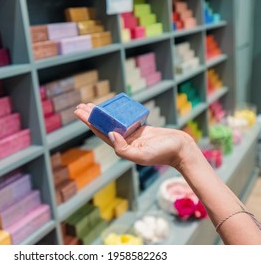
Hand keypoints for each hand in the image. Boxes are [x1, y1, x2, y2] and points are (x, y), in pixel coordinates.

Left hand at [74, 103, 193, 166]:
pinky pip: (125, 119)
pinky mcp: (141, 129)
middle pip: (104, 126)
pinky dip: (117, 113)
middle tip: (80, 106)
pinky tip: (112, 107)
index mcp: (123, 147)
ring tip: (91, 105)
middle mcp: (125, 141)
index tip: (79, 112)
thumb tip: (110, 134)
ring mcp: (133, 134)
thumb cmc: (164, 153)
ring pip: (113, 122)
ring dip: (102, 114)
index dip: (89, 122)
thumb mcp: (142, 155)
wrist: (181, 149)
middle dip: (92, 116)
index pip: (101, 133)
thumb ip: (124, 149)